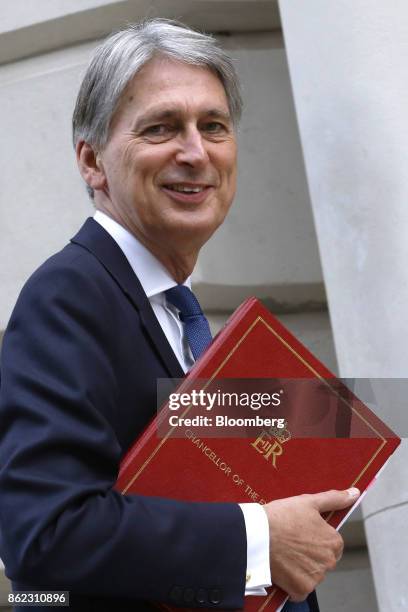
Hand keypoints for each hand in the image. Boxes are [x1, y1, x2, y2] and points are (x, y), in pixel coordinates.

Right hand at [263, 487, 359, 601]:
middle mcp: (328, 561)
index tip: (302, 533)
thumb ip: (334, 499)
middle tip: (291, 542)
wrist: (257, 534)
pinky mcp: (301, 589)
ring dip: (301, 568)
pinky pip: (301, 590)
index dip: (316, 537)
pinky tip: (283, 569)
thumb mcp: (309, 502)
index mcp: (333, 541)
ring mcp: (315, 577)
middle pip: (322, 560)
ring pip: (312, 575)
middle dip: (310, 554)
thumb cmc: (282, 516)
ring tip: (285, 553)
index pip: (332, 544)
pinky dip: (293, 583)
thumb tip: (355, 493)